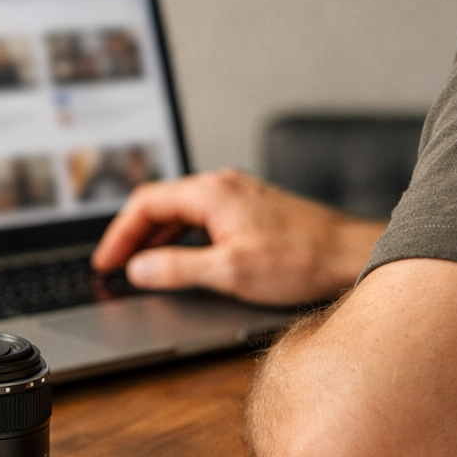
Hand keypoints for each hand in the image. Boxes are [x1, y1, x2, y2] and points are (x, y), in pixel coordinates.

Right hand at [90, 169, 386, 306]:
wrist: (351, 255)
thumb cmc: (300, 260)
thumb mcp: (230, 271)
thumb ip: (178, 268)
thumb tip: (138, 269)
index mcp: (211, 193)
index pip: (145, 204)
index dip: (118, 235)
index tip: (106, 262)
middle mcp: (223, 186)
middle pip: (160, 203)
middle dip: (132, 235)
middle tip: (116, 266)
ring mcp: (240, 195)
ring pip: (182, 210)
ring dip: (156, 236)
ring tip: (142, 265)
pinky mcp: (253, 210)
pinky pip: (203, 217)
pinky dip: (181, 236)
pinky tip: (184, 258)